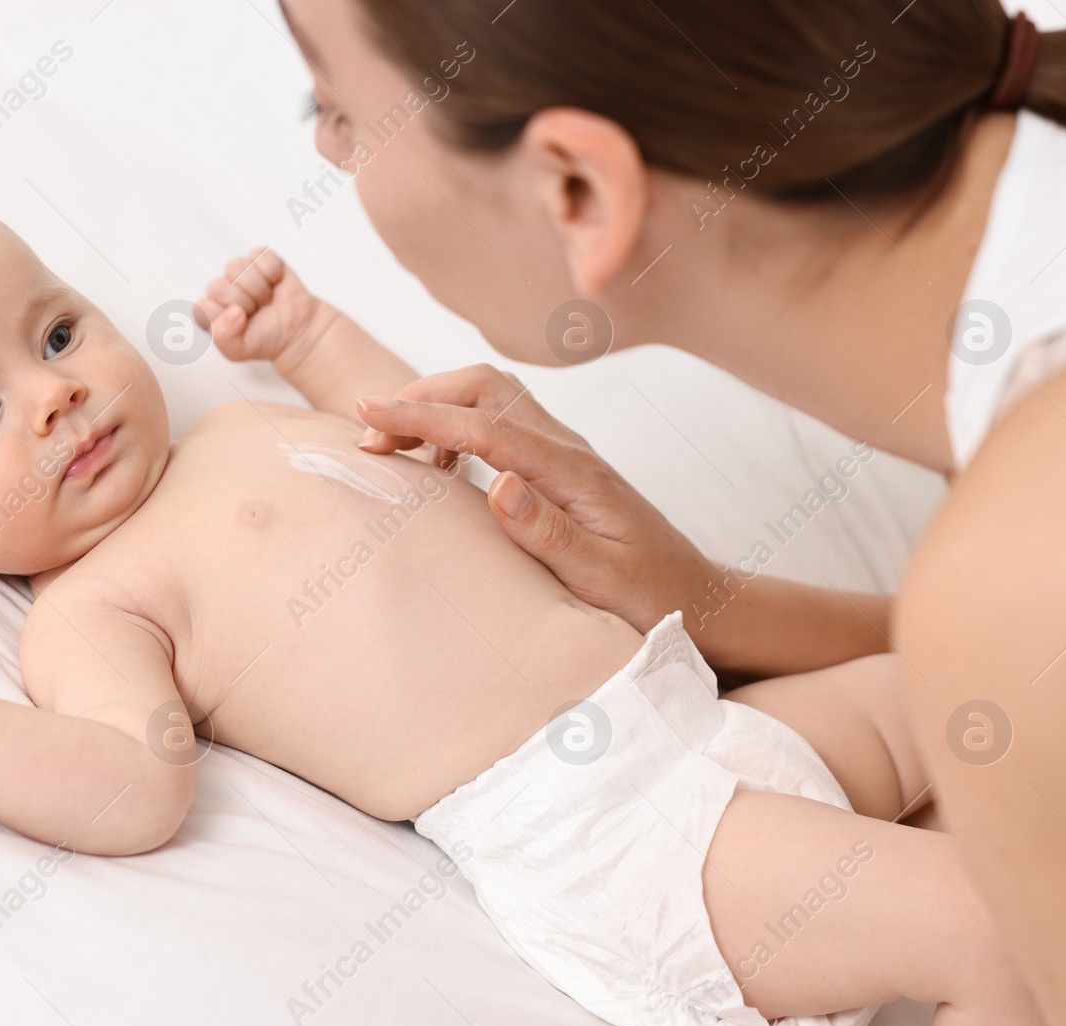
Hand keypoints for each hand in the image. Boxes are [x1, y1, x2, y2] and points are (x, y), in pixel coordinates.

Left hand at [196, 247, 328, 371]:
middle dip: (244, 302)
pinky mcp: (259, 258)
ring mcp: (239, 271)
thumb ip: (223, 337)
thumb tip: (233, 311)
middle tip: (257, 311)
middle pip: (219, 286)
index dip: (225, 317)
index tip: (242, 324)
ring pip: (236, 267)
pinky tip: (275, 284)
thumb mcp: (238, 351)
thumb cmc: (265, 340)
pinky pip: (259, 255)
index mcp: (210, 311)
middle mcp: (221, 289)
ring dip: (258, 288)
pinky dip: (272, 273)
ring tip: (266, 299)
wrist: (296, 331)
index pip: (203, 306)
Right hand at [353, 364, 720, 637]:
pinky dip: (455, 427)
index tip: (367, 412)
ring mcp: (564, 452)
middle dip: (421, 397)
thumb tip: (498, 482)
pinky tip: (434, 466)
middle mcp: (569, 450)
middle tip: (367, 435)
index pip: (486, 427)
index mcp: (573, 474)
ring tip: (388, 444)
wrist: (698, 596)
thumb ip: (549, 532)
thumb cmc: (651, 596)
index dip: (423, 414)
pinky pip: (499, 422)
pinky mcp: (558, 464)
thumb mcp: (601, 579)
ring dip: (436, 406)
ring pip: (492, 398)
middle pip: (486, 388)